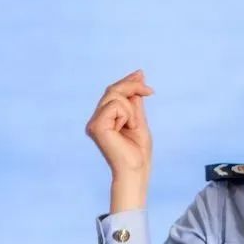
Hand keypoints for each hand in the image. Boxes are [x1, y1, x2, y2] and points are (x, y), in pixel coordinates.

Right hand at [85, 70, 153, 209]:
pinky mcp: (96, 126)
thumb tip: (137, 76)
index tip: (141, 74)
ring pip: (115, 96)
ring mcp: (94, 123)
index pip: (112, 92)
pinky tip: (127, 127)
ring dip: (131, 109)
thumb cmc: (138, 151)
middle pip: (112, 90)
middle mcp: (95, 120)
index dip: (128, 82)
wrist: (136, 170)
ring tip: (133, 125)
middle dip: (132, 86)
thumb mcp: (139, 119)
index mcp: (103, 119)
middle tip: (150, 91)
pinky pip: (116, 106)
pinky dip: (127, 114)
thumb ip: (134, 100)